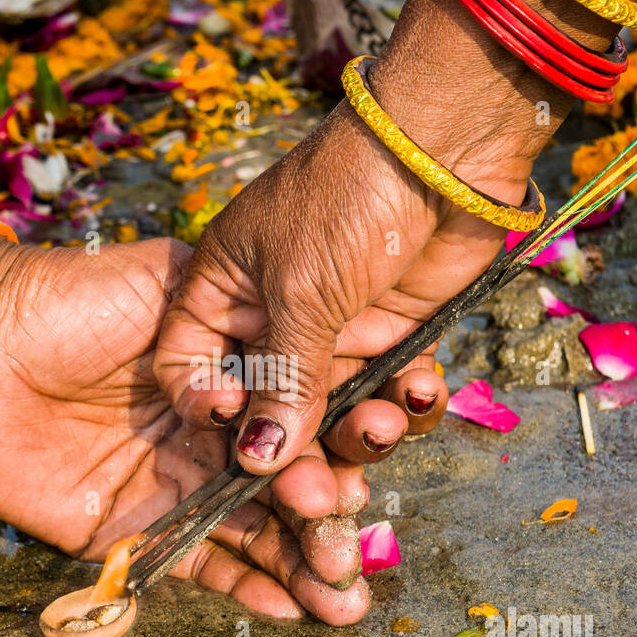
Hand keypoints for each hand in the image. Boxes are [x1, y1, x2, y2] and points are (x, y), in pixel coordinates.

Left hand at [0, 235, 407, 623]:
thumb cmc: (63, 300)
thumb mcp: (164, 285)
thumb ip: (235, 319)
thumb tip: (307, 345)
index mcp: (235, 376)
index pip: (310, 408)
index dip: (351, 426)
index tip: (385, 438)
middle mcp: (218, 436)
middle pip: (291, 480)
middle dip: (332, 512)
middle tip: (355, 536)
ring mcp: (179, 485)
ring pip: (256, 531)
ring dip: (303, 563)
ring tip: (345, 594)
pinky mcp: (135, 530)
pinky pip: (199, 565)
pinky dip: (246, 587)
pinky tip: (292, 604)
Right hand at [151, 0, 636, 474]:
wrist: (445, 145)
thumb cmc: (348, 196)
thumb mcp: (302, 292)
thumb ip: (283, 382)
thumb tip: (256, 464)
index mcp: (221, 294)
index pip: (192, 373)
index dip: (212, 417)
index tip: (239, 448)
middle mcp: (269, 319)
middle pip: (266, 410)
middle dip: (296, 451)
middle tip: (325, 492)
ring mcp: (332, 329)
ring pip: (331, 411)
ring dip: (358, 430)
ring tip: (384, 423)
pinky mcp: (389, 334)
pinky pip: (387, 391)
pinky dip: (406, 402)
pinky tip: (421, 391)